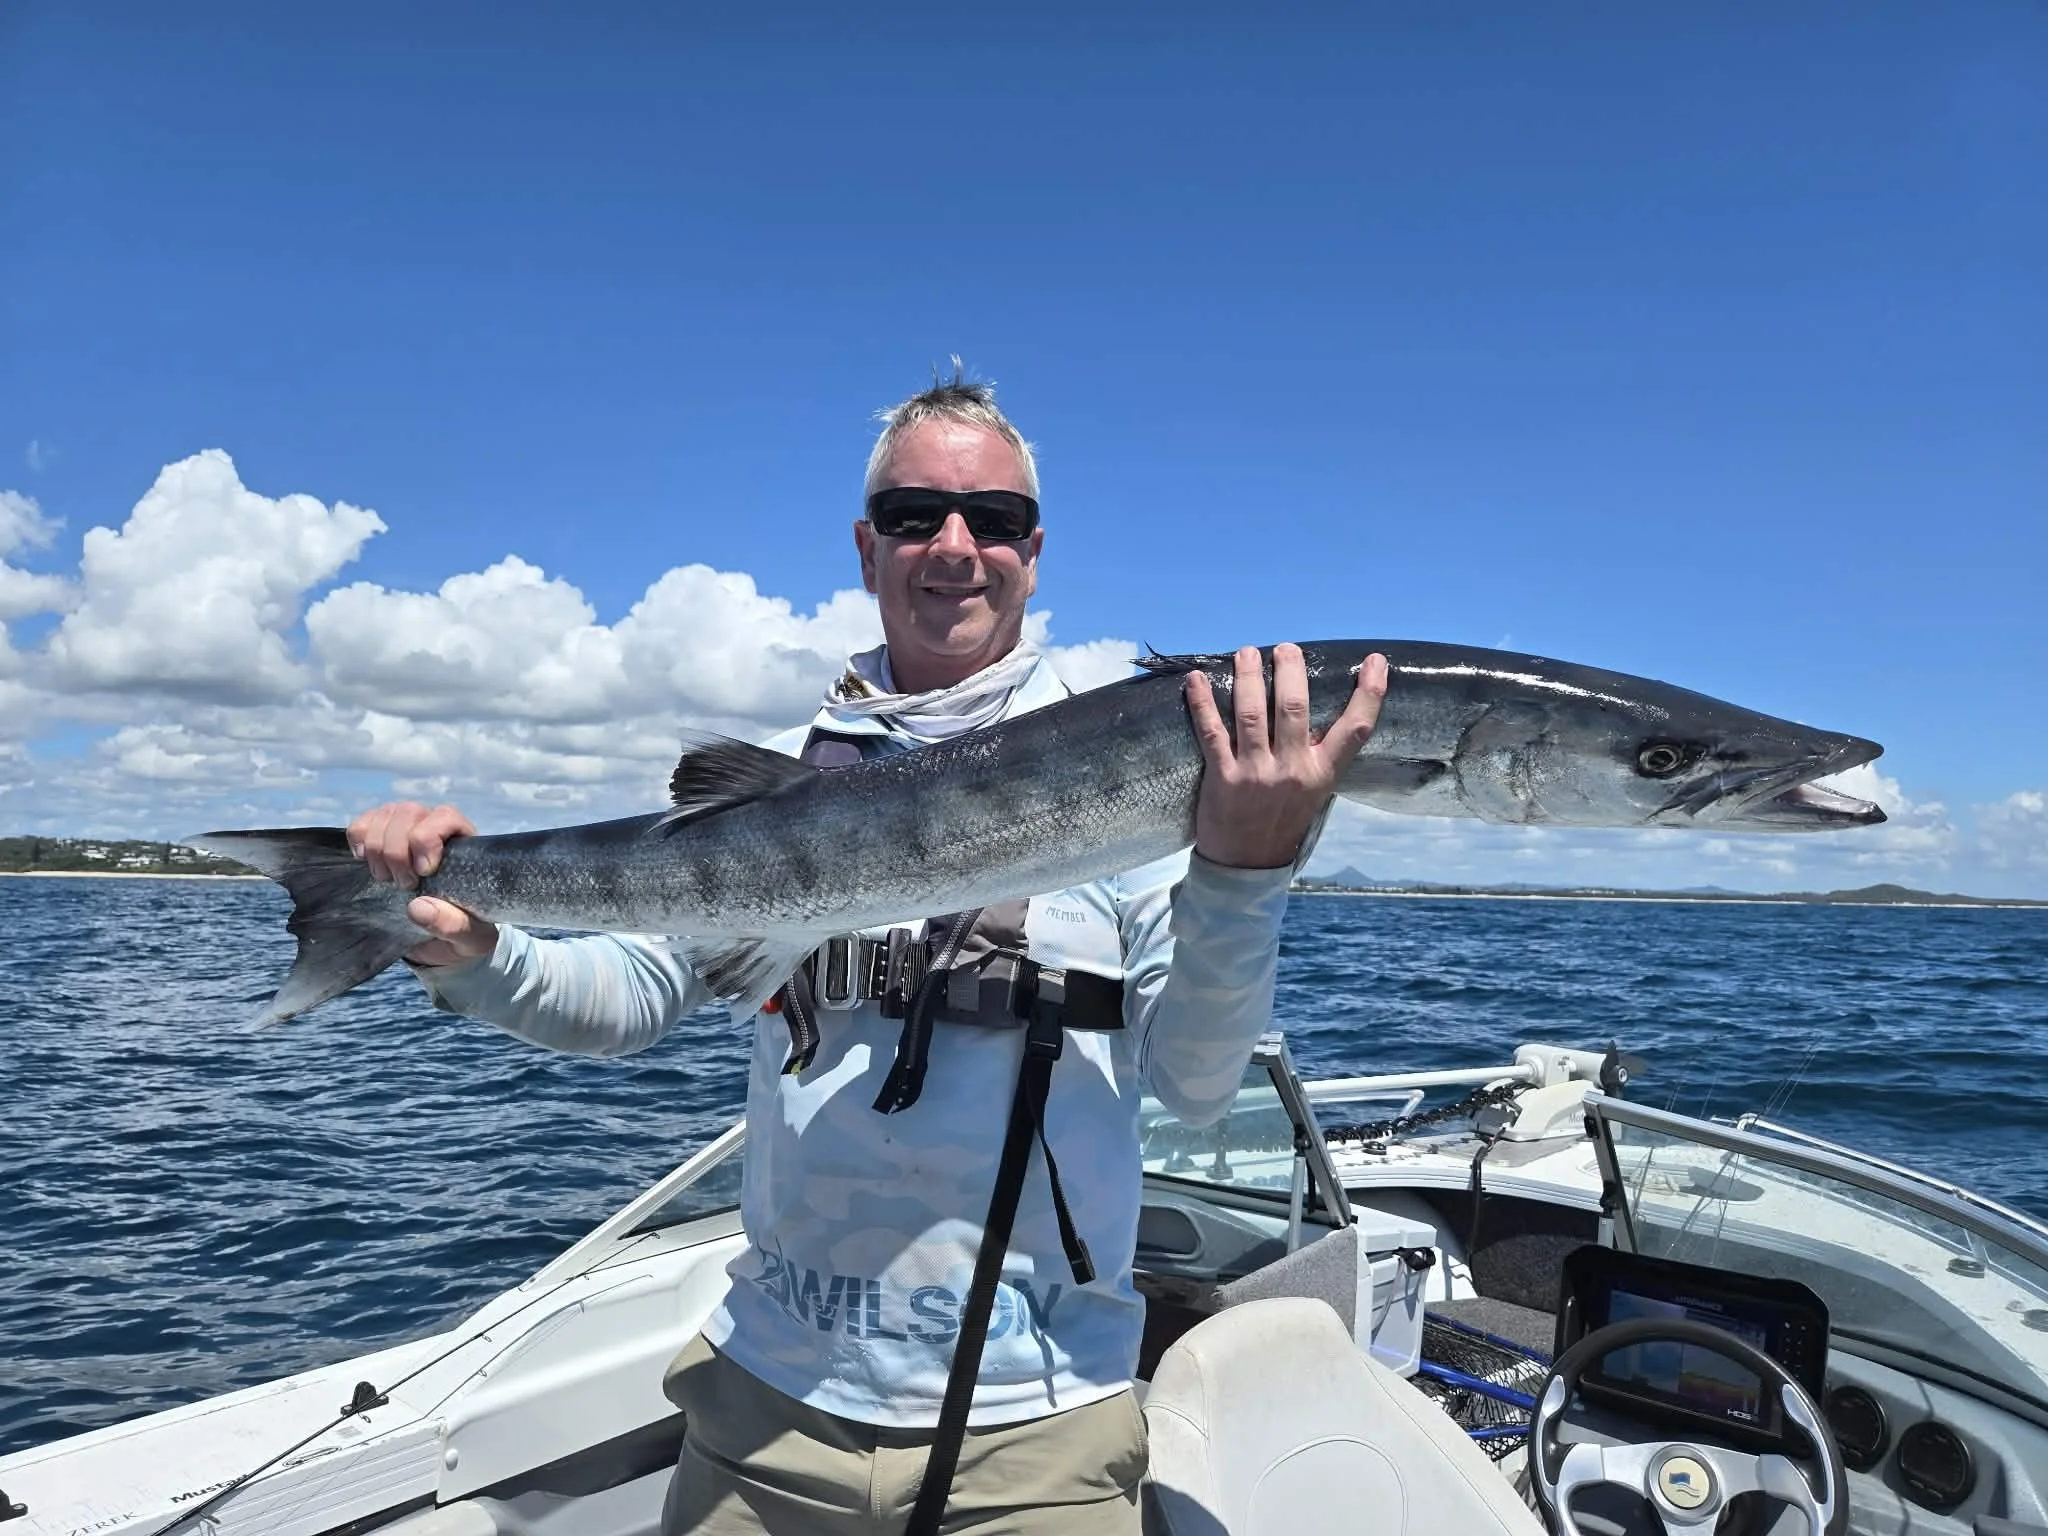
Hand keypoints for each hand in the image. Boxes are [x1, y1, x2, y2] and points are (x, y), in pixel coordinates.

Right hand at [346, 800, 497, 965]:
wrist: (442, 939)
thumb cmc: (464, 931)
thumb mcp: (471, 937)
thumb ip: (454, 925)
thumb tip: (417, 907)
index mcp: (465, 844)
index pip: (445, 816)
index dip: (426, 839)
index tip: (423, 872)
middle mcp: (436, 827)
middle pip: (408, 813)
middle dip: (396, 851)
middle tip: (403, 885)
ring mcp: (407, 829)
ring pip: (384, 815)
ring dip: (377, 849)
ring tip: (386, 879)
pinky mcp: (381, 838)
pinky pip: (361, 824)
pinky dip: (358, 840)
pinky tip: (367, 862)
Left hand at [1186, 643, 1388, 868]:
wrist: (1247, 865)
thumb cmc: (1281, 821)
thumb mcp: (1314, 792)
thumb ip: (1317, 754)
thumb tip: (1316, 704)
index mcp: (1321, 774)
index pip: (1355, 729)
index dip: (1369, 693)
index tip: (1375, 661)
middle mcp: (1293, 770)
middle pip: (1295, 708)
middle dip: (1290, 670)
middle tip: (1285, 649)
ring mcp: (1257, 773)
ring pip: (1253, 713)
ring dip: (1249, 676)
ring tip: (1246, 653)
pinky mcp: (1223, 777)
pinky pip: (1211, 732)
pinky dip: (1202, 702)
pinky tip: (1196, 679)